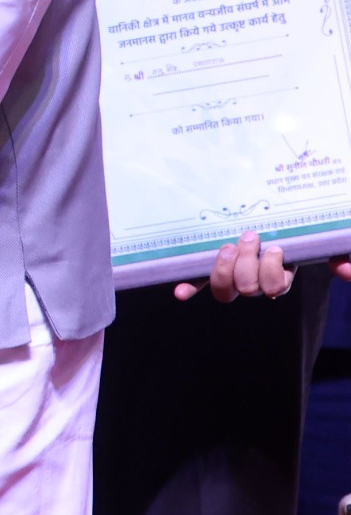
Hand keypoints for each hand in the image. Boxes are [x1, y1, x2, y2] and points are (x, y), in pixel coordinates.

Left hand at [173, 234, 350, 301]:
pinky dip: (190, 288)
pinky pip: (199, 283)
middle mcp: (255, 283)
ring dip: (224, 268)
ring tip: (229, 245)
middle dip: (247, 262)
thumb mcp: (316, 241)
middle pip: (247, 287)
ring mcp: (232, 278)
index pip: (274, 287)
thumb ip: (336, 254)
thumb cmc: (294, 232)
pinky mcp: (212, 270)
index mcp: (279, 278)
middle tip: (249, 237)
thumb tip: (346, 271)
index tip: (274, 247)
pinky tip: (181, 292)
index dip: (270, 271)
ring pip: (224, 290)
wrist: (269, 222)